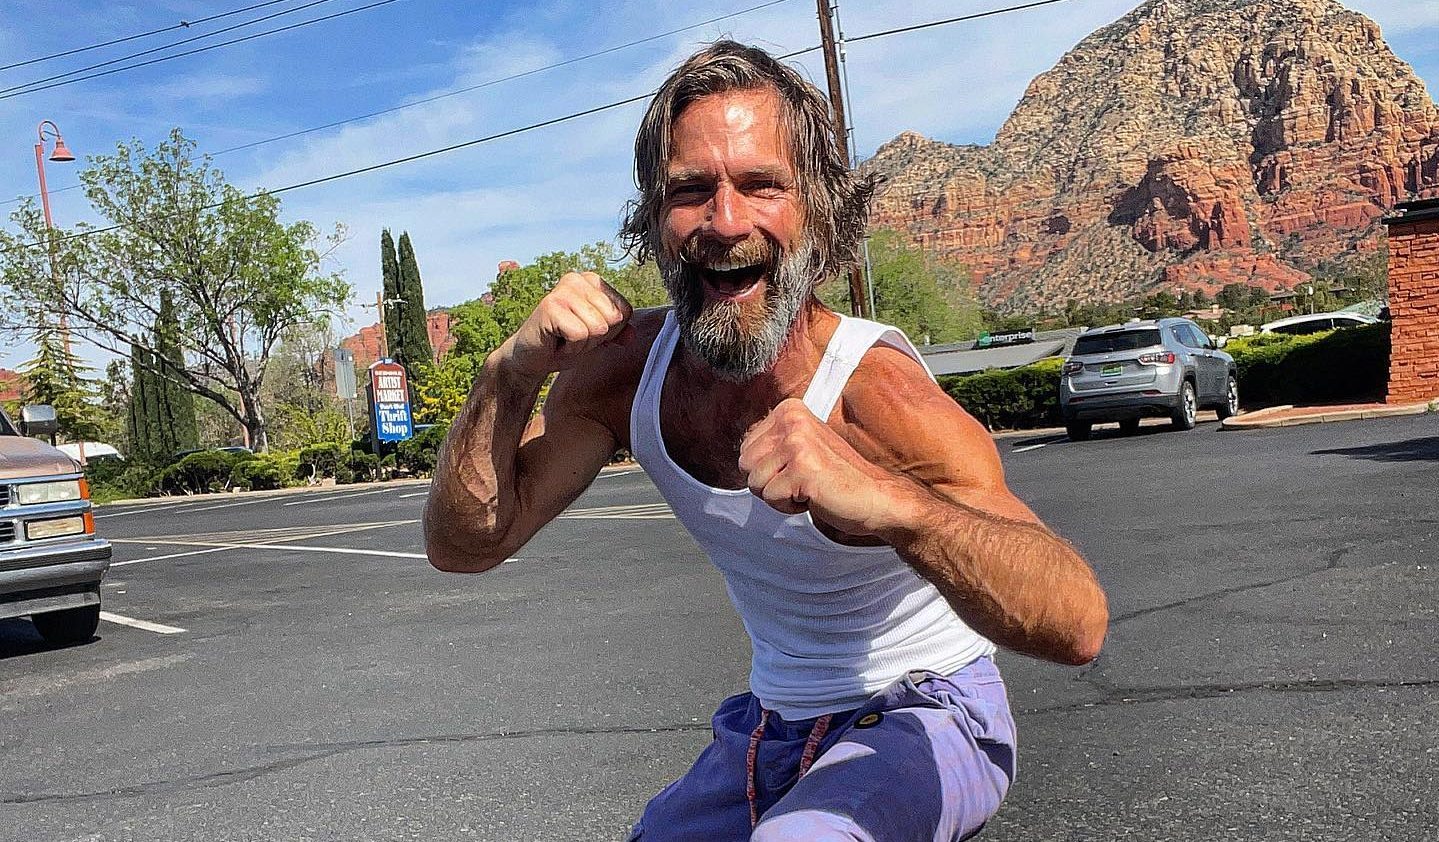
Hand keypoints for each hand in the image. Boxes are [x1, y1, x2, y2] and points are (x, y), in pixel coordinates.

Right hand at [504, 271, 632, 376]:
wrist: (532, 358)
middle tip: (574, 336)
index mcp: (593, 281)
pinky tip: (556, 342)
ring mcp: (563, 290)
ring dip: (583, 344)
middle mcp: (577, 279)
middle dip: (596, 338)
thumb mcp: (598, 338)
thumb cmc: (564, 343)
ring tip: (565, 338)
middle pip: (613, 319)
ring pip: (598, 328)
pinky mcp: (550, 306)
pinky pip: (580, 334)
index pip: (624, 311)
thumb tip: (632, 337)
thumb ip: (617, 333)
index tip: (586, 331)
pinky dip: (571, 348)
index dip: (610, 332)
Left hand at [738, 398, 911, 536]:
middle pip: (744, 464)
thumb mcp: (800, 447)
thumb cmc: (836, 478)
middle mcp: (792, 420)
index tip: (797, 468)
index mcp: (789, 410)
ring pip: (754, 483)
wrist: (874, 497)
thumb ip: (771, 445)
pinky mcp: (803, 469)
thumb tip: (740, 455)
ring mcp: (798, 443)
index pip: (745, 448)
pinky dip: (789, 506)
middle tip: (800, 481)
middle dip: (768, 482)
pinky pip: (771, 497)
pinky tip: (813, 496)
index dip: (767, 469)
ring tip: (808, 487)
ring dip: (779, 495)